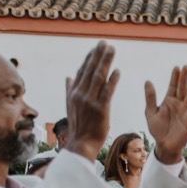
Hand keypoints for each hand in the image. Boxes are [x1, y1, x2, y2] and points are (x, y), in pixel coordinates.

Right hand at [65, 42, 120, 160]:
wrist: (81, 145)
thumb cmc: (79, 126)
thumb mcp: (70, 107)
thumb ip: (70, 90)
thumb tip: (68, 77)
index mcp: (73, 93)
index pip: (82, 72)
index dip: (90, 59)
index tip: (96, 47)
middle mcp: (80, 95)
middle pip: (90, 71)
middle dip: (98, 55)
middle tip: (105, 43)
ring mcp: (90, 102)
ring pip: (98, 78)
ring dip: (106, 62)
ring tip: (112, 50)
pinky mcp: (100, 110)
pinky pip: (107, 92)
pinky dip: (112, 81)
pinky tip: (118, 71)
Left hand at [145, 65, 186, 163]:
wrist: (163, 145)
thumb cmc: (157, 129)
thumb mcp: (150, 112)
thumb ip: (150, 98)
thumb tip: (147, 81)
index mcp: (169, 101)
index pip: (173, 86)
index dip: (175, 77)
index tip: (177, 68)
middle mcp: (179, 105)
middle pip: (183, 89)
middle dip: (185, 79)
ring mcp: (185, 113)